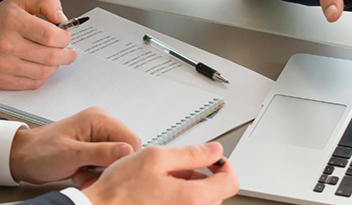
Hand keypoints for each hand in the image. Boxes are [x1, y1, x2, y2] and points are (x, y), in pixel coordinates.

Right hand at [0, 0, 76, 88]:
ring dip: (55, 66)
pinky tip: (38, 65)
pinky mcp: (0, 80)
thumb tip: (62, 19)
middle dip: (66, 55)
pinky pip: (33, 83)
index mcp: (13, 20)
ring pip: (44, 72)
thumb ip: (47, 2)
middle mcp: (6, 44)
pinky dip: (41, 76)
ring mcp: (2, 65)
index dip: (65, 38)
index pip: (50, 36)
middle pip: (50, 57)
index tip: (66, 36)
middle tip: (68, 51)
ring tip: (53, 57)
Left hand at [8, 107, 139, 183]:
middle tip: (90, 175)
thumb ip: (101, 152)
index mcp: (99, 119)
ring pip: (115, 159)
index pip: (131, 140)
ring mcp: (97, 135)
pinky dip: (95, 173)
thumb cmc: (40, 152)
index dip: (124, 160)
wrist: (21, 156)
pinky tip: (81, 174)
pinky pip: (105, 163)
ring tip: (82, 174)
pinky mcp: (92, 147)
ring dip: (101, 172)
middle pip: (124, 151)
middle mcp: (100, 124)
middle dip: (110, 168)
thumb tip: (128, 150)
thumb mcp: (71, 155)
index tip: (108, 173)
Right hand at [81, 142, 237, 204]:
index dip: (224, 165)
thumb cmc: (121, 189)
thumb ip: (191, 153)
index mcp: (192, 197)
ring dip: (189, 186)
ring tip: (163, 178)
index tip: (213, 158)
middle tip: (177, 166)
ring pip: (201, 200)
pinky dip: (179, 197)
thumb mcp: (156, 157)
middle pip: (217, 192)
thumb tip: (215, 151)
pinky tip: (159, 191)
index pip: (231, 182)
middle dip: (202, 175)